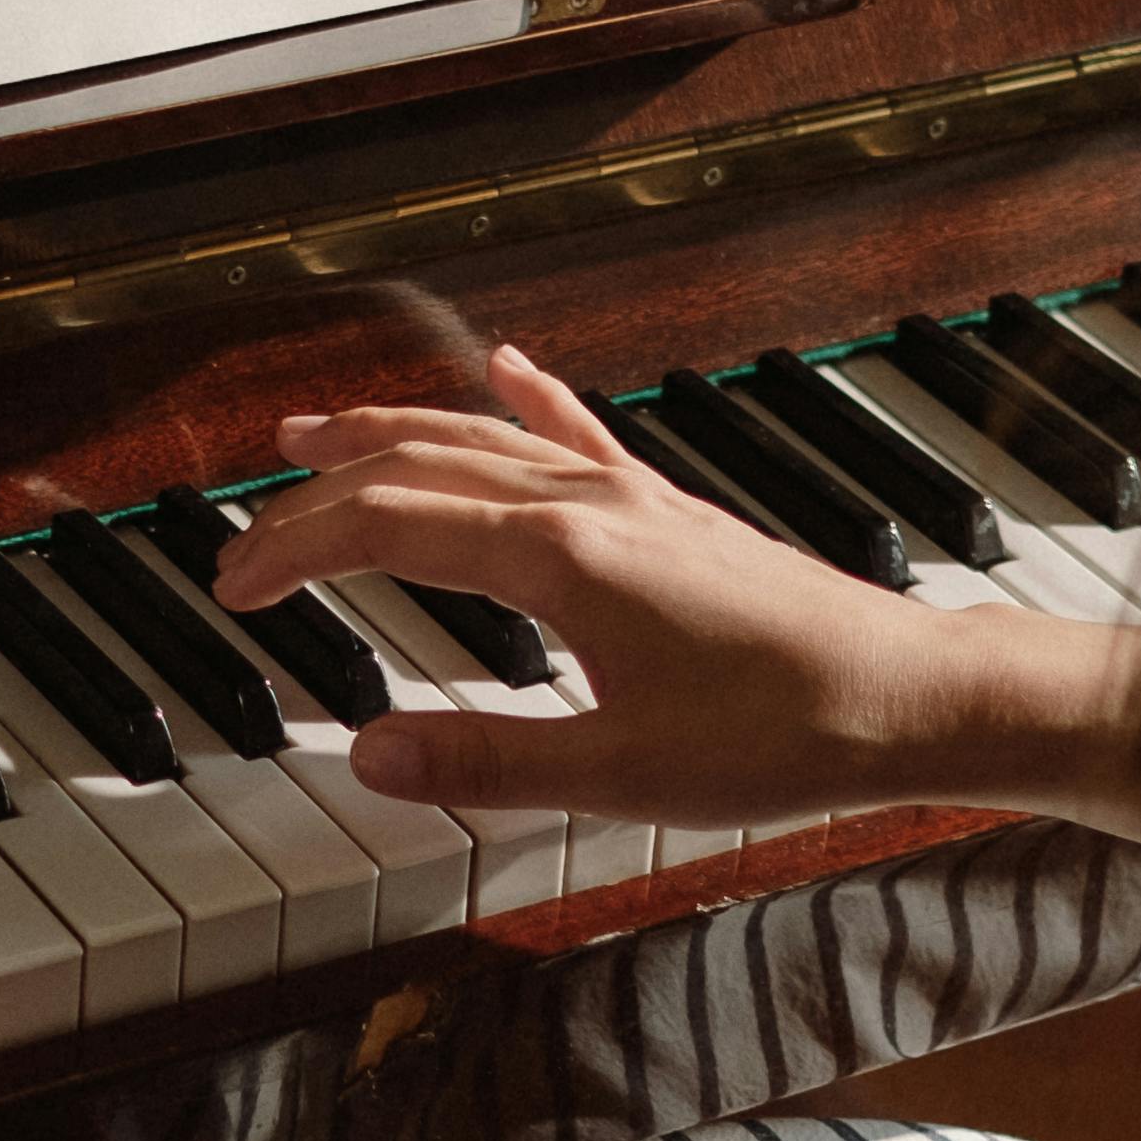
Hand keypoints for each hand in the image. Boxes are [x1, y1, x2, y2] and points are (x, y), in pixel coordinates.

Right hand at [222, 344, 991, 834]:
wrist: (911, 699)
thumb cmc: (783, 735)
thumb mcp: (619, 774)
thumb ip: (484, 763)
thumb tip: (367, 757)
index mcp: (560, 559)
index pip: (386, 528)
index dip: (293, 551)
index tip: (230, 585)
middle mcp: (589, 506)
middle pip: (419, 469)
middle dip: (317, 492)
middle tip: (243, 527)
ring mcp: (634, 500)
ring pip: (484, 439)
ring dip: (392, 432)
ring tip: (318, 431)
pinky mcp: (673, 514)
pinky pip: (578, 435)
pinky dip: (526, 400)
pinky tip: (506, 366)